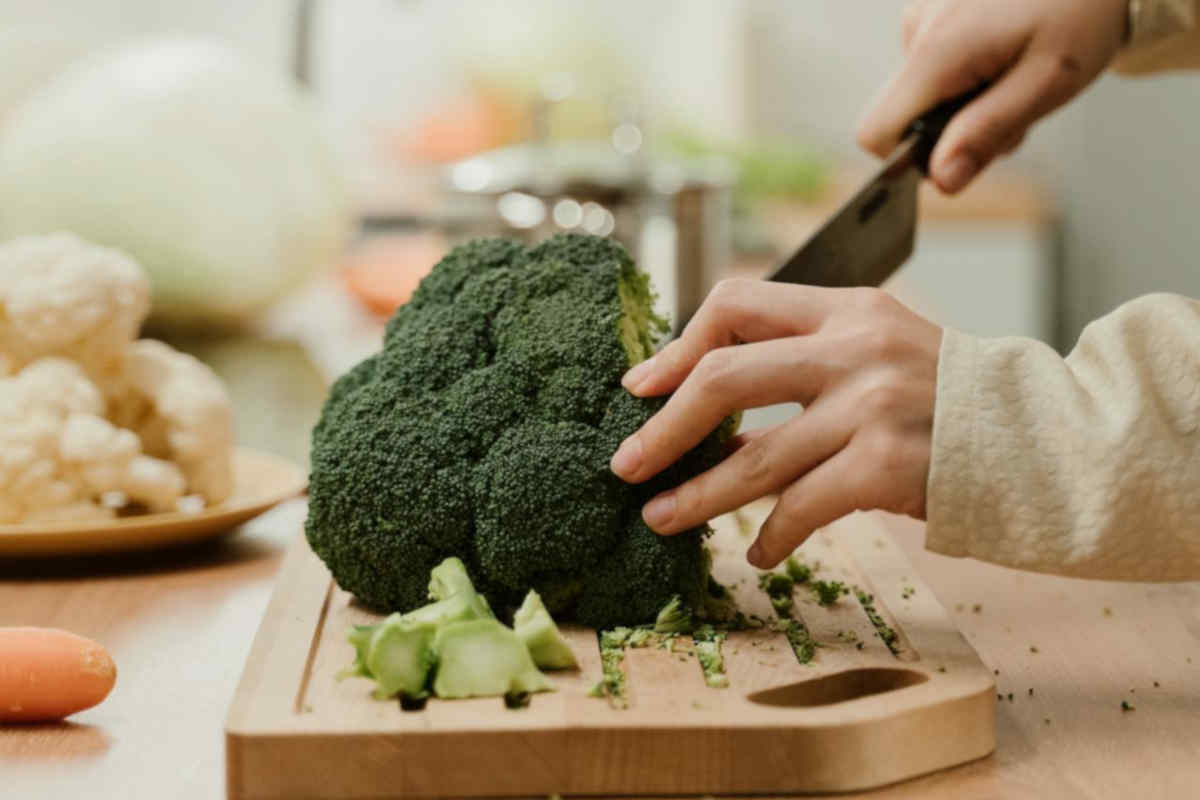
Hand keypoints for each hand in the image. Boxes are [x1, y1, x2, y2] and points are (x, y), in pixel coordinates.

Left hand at [609, 279, 942, 568]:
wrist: (1051, 439)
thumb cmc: (956, 401)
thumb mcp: (887, 350)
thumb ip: (812, 361)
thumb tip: (712, 416)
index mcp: (848, 309)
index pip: (737, 303)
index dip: (678, 346)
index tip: (643, 387)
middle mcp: (854, 348)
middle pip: (723, 377)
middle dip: (662, 427)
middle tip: (625, 465)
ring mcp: (871, 406)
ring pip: (753, 457)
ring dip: (697, 495)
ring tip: (660, 518)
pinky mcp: (887, 466)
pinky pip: (801, 507)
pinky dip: (772, 536)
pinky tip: (759, 552)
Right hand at [858, 0, 1127, 192]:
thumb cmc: (1083, 11)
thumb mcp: (1047, 82)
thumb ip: (987, 133)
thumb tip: (940, 180)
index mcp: (938, 52)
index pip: (877, 133)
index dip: (908, 160)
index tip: (958, 156)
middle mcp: (919, 28)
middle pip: (901, 116)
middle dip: (949, 132)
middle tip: (1012, 111)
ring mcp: (923, 14)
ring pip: (921, 93)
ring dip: (964, 104)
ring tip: (1016, 77)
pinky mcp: (932, 8)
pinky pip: (931, 64)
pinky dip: (965, 75)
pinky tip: (1003, 57)